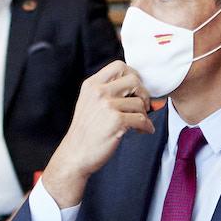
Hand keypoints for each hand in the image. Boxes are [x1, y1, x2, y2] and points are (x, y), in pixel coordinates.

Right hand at [41, 61, 152, 207]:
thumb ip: (105, 91)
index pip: (119, 66)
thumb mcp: (88, 103)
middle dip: (143, 93)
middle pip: (134, 80)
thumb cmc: (85, 132)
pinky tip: (142, 131)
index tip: (134, 89)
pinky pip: (142, 119)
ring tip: (138, 123)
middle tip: (142, 106)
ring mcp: (107, 106)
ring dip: (144, 114)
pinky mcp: (116, 121)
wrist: (75, 155)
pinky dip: (146, 126)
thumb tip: (136, 85)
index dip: (132, 75)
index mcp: (91, 85)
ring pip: (140, 102)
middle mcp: (99, 92)